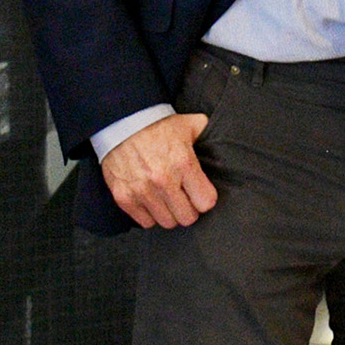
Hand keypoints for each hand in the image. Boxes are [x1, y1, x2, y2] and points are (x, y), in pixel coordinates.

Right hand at [100, 114, 216, 228]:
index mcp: (183, 163)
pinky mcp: (124, 197)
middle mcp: (163, 180)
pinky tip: (152, 201)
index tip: (201, 193)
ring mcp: (142, 191)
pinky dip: (150, 215)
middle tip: (184, 199)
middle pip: (187, 217)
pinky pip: (145, 222)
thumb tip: (223, 141)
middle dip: (189, 209)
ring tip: (168, 200)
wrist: (121, 121)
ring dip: (170, 213)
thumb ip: (206, 134)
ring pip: (167, 222)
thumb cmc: (157, 124)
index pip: (206, 202)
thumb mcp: (189, 124)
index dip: (205, 199)